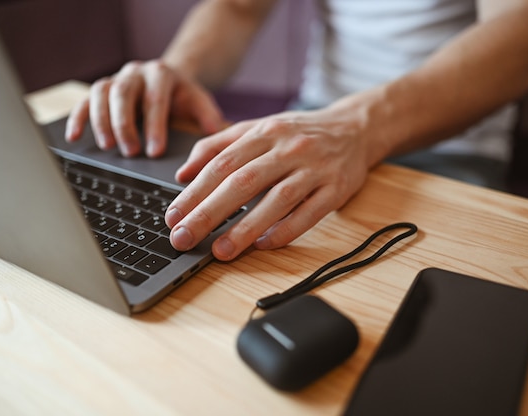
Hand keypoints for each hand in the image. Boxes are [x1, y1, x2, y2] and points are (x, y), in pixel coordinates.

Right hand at [65, 60, 224, 157]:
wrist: (168, 77)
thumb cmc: (183, 95)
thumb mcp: (199, 100)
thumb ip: (207, 114)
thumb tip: (212, 130)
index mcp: (161, 74)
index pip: (155, 101)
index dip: (154, 127)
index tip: (154, 152)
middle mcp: (135, 72)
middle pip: (123, 95)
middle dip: (125, 125)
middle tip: (130, 152)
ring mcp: (115, 78)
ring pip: (101, 94)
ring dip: (101, 122)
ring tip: (107, 147)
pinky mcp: (101, 89)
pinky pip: (84, 100)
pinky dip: (78, 118)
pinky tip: (74, 137)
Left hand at [164, 108, 370, 260]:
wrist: (354, 129)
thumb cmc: (299, 133)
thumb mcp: (258, 128)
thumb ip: (218, 146)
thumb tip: (183, 173)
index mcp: (264, 133)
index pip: (222, 164)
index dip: (195, 192)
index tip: (173, 216)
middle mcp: (288, 148)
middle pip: (243, 182)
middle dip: (209, 212)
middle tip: (184, 238)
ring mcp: (314, 169)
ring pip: (276, 200)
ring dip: (246, 228)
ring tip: (221, 251)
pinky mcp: (336, 188)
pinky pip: (309, 213)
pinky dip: (286, 230)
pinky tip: (265, 245)